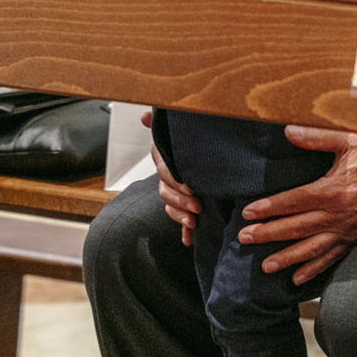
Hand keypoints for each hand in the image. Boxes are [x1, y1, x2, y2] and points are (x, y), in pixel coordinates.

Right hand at [145, 109, 199, 246]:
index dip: (175, 181)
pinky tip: (188, 240)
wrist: (212, 153)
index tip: (190, 187)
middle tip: (198, 205)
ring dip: (180, 216)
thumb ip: (162, 123)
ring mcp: (175, 191)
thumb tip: (144, 116)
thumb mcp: (184, 131)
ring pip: (170, 206)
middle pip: (165, 192)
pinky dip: (183, 230)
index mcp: (166, 158)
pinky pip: (179, 220)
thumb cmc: (196, 141)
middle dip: (181, 201)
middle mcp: (168, 175)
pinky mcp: (184, 205)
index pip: (164, 172)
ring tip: (194, 222)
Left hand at [241, 130, 356, 285]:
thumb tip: (287, 130)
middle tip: (244, 238)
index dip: (270, 207)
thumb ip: (316, 136)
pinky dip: (314, 269)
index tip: (248, 212)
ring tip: (266, 266)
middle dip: (269, 234)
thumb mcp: (348, 138)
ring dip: (287, 258)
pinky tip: (297, 278)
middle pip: (297, 227)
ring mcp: (346, 230)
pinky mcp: (354, 238)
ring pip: (311, 248)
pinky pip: (332, 257)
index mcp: (334, 190)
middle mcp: (338, 214)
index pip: (294, 201)